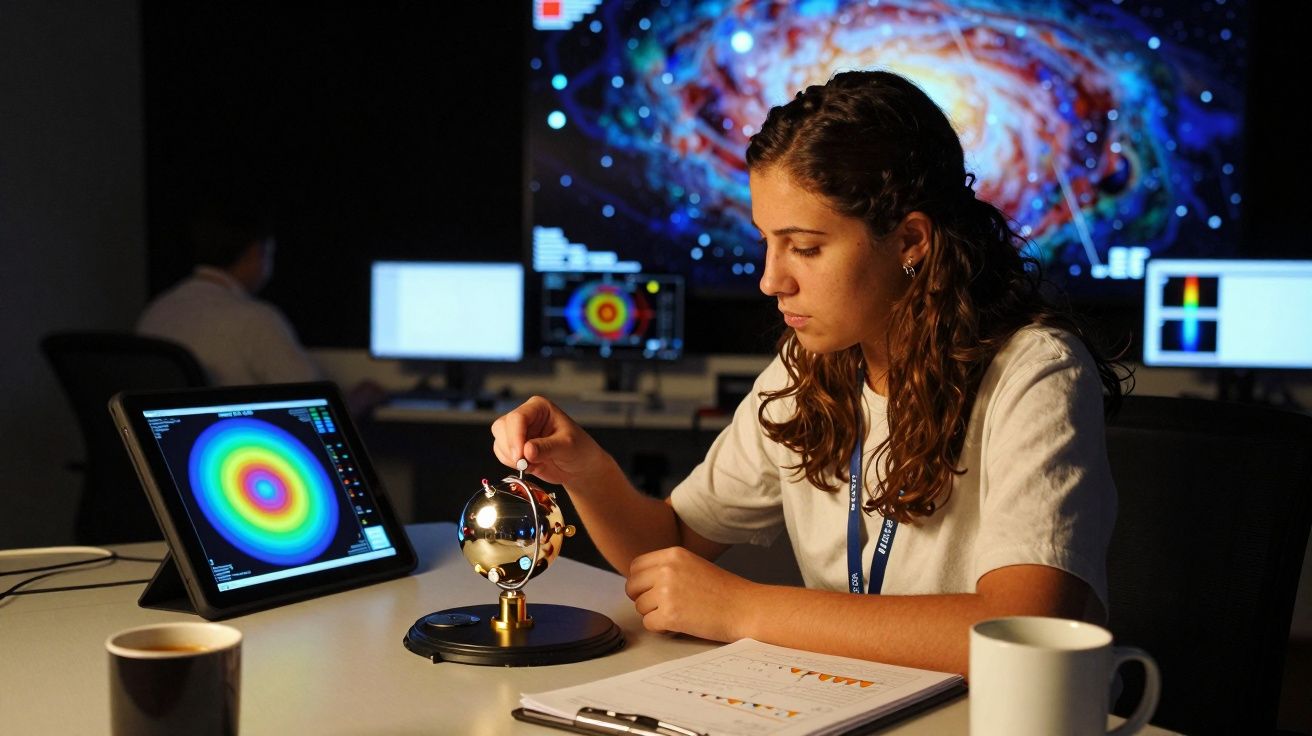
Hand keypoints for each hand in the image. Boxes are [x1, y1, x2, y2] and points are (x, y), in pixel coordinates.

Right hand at [490, 396, 606, 485]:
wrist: (580, 467)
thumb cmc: (579, 449)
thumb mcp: (567, 446)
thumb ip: (546, 448)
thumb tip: (527, 450)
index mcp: (539, 407)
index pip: (518, 417)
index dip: (515, 436)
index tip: (520, 454)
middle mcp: (526, 417)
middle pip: (502, 426)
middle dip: (510, 447)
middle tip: (524, 462)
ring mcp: (519, 432)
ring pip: (499, 441)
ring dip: (510, 456)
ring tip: (532, 464)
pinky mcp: (515, 447)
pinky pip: (502, 454)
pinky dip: (510, 463)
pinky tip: (529, 466)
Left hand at [625, 546, 755, 642]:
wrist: (745, 608)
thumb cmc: (725, 591)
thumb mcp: (694, 565)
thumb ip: (668, 567)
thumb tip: (641, 579)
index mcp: (673, 554)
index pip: (636, 566)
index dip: (640, 581)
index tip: (648, 590)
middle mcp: (667, 569)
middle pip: (632, 586)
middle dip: (642, 599)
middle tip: (660, 606)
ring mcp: (667, 592)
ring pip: (639, 607)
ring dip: (653, 614)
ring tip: (678, 614)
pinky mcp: (669, 615)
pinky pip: (648, 624)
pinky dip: (660, 628)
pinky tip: (679, 624)